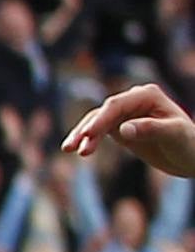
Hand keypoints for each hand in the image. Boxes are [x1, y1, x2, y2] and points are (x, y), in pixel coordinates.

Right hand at [62, 81, 194, 178]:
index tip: (88, 134)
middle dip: (88, 129)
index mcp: (147, 95)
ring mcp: (124, 114)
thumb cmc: (188, 143)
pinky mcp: (119, 127)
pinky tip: (77, 150)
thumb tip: (123, 129)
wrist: (191, 157)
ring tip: (69, 150)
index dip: (100, 119)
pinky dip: (87, 140)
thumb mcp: (173, 135)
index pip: (116, 105)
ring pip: (96, 121)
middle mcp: (133, 100)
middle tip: (75, 147)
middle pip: (103, 113)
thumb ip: (149, 129)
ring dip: (82, 135)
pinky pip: (98, 132)